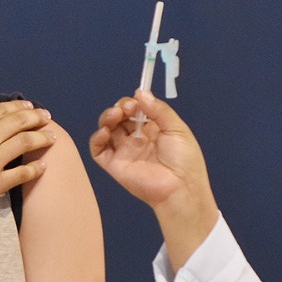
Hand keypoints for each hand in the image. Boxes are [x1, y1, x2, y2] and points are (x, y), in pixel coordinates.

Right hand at [0, 100, 54, 224]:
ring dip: (41, 138)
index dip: (16, 107)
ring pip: (24, 145)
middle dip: (35, 118)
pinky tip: (44, 166)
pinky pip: (20, 175)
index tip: (28, 106)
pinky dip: (34, 169)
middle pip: (17, 124)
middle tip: (46, 117)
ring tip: (52, 136)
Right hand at [89, 90, 218, 269]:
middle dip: (120, 107)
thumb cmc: (184, 160)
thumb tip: (141, 93)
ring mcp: (125, 151)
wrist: (181, 188)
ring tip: (115, 115)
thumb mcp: (177, 129)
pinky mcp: (115, 164)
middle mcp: (137, 139)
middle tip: (126, 108)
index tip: (136, 101)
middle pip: (120, 117)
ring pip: (108, 129)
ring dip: (107, 117)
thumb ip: (159, 110)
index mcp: (153, 130)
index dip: (133, 103)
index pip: (136, 110)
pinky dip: (96, 138)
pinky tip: (104, 131)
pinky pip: (98, 150)